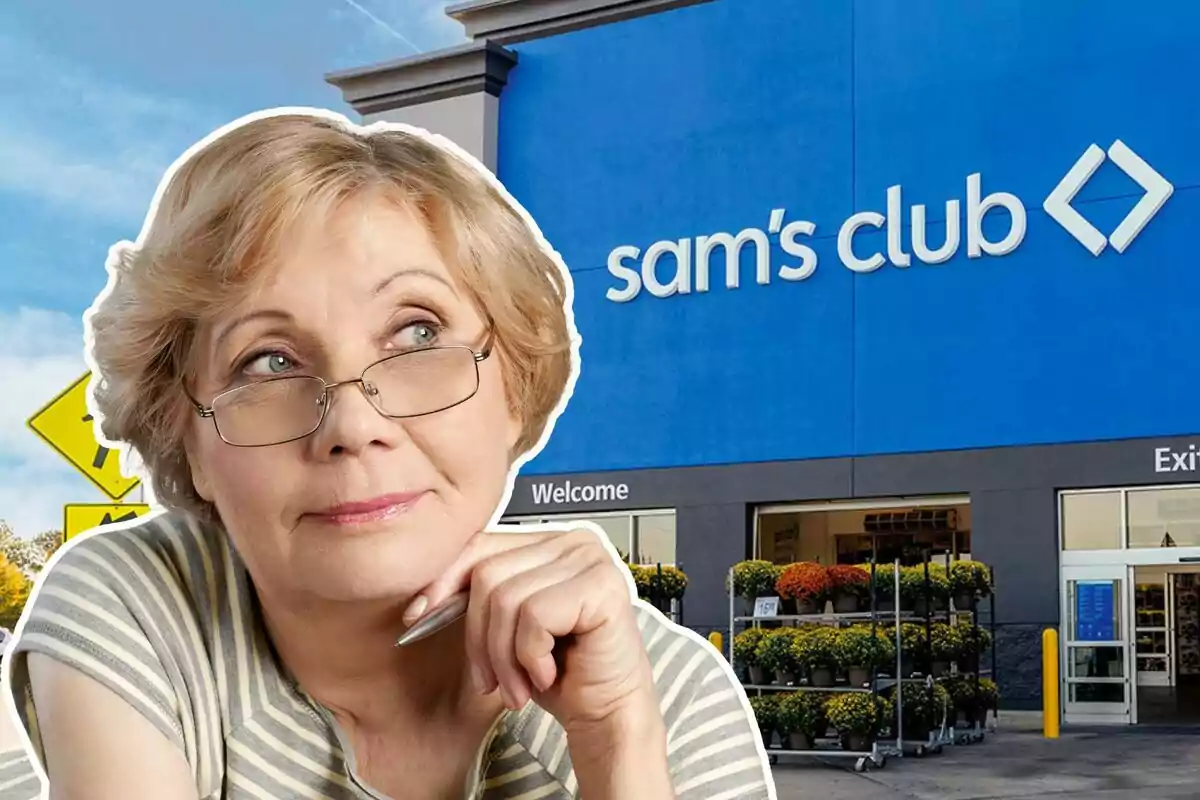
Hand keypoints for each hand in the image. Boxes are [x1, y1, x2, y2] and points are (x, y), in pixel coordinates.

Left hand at [403, 527, 657, 733]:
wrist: (604, 714)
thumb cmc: (558, 673)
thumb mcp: (505, 627)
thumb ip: (477, 596)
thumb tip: (420, 597)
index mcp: (549, 540)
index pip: (480, 544)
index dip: (443, 582)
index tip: (417, 617)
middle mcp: (574, 540)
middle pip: (488, 574)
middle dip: (480, 639)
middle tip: (492, 681)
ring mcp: (591, 559)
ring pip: (507, 599)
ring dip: (505, 657)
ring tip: (519, 686)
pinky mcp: (602, 587)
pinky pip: (535, 616)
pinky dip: (531, 657)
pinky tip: (548, 675)